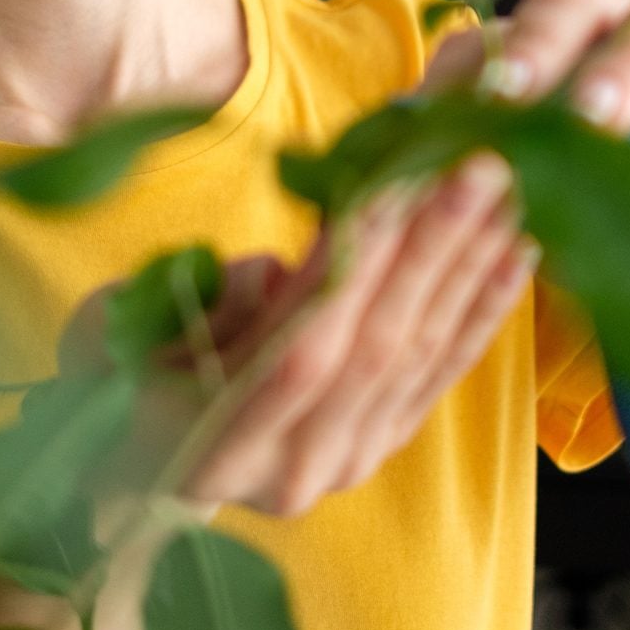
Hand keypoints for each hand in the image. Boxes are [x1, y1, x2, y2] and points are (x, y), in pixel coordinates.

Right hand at [58, 151, 535, 518]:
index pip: (301, 350)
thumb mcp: (110, 336)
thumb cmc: (108, 381)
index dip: (353, 265)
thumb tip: (271, 274)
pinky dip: (484, 309)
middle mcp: (292, 471)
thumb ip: (188, 307)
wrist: (128, 467)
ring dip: (469, 263)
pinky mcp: (381, 449)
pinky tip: (521, 251)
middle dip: (434, 244)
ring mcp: (346, 465)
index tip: (398, 175)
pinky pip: (441, 373)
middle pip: (377, 345)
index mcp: (213, 451)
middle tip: (483, 157)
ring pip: (419, 353)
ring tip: (513, 182)